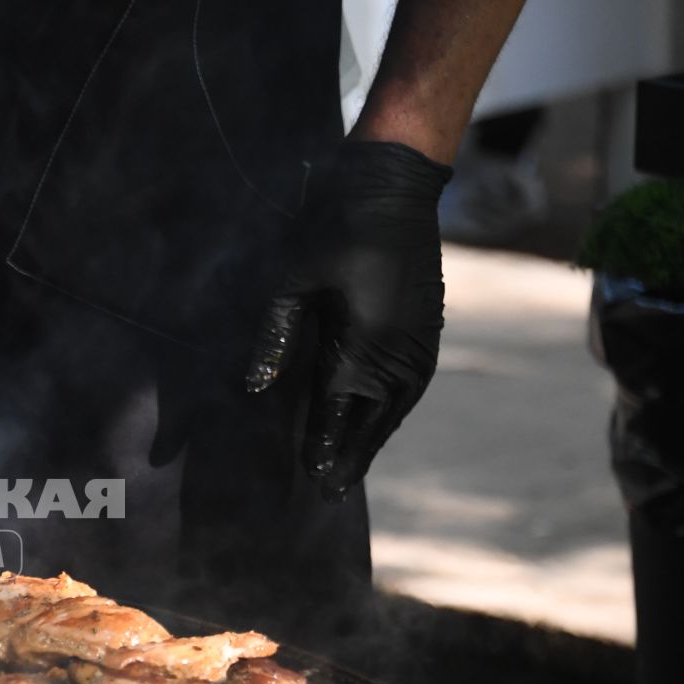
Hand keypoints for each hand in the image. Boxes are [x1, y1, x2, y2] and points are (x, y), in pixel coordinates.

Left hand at [245, 141, 451, 500]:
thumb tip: (255, 387)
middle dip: (350, 457)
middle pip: (372, 422)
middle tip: (332, 495)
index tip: (312, 479)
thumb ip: (275, 337)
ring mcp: (421, 344)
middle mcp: (400, 352)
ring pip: (396, 410)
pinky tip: (378, 426)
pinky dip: (393, 414)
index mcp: (366, 344)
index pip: (338, 410)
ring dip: (374, 440)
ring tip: (353, 471)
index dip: (324, 446)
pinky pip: (410, 389)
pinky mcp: (428, 334)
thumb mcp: (294, 281)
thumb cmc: (338, 230)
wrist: (397, 189)